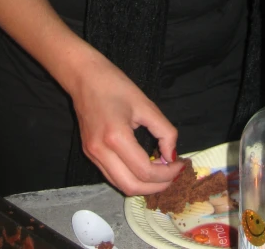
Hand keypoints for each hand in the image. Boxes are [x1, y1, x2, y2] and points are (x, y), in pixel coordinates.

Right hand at [68, 50, 184, 195]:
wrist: (84, 77)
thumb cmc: (116, 85)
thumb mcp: (146, 105)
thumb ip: (164, 132)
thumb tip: (171, 156)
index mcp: (116, 137)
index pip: (145, 171)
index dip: (167, 174)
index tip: (180, 165)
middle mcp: (101, 152)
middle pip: (132, 187)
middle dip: (156, 186)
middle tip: (173, 175)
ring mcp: (92, 155)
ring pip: (121, 185)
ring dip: (144, 185)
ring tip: (161, 172)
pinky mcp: (89, 154)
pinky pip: (112, 176)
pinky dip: (131, 177)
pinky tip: (143, 166)